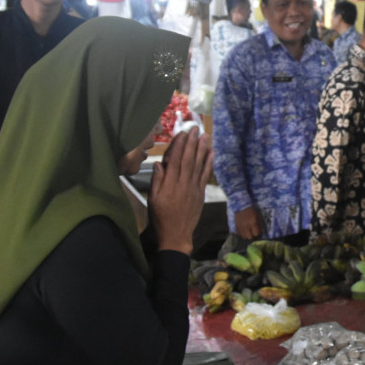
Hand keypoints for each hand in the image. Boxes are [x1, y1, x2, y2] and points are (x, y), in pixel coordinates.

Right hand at [150, 128, 213, 254]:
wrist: (176, 235)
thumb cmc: (160, 217)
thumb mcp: (152, 199)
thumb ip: (157, 180)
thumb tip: (159, 163)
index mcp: (169, 184)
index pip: (175, 160)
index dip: (179, 145)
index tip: (182, 134)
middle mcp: (182, 184)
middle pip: (188, 159)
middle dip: (192, 143)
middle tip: (195, 129)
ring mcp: (193, 188)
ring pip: (198, 165)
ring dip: (202, 149)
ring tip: (205, 136)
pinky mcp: (200, 193)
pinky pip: (205, 175)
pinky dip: (208, 163)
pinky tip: (211, 153)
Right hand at [233, 206, 262, 240]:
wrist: (242, 206)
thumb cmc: (251, 211)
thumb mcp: (258, 216)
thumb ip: (259, 224)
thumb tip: (260, 231)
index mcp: (253, 223)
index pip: (256, 234)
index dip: (258, 234)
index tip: (258, 232)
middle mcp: (246, 226)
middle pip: (250, 237)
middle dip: (253, 236)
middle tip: (253, 233)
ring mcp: (240, 227)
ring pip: (244, 237)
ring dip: (247, 236)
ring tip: (248, 233)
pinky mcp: (236, 227)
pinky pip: (239, 234)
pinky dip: (242, 234)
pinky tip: (244, 232)